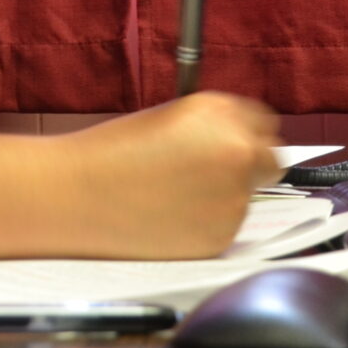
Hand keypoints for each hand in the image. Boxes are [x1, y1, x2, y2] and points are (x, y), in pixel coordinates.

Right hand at [65, 90, 279, 258]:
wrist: (76, 195)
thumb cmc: (109, 154)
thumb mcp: (169, 120)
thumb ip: (213, 128)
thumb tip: (241, 143)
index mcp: (221, 114)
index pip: (264, 123)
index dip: (245, 134)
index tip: (231, 145)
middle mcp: (237, 152)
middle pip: (271, 160)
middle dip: (249, 167)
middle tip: (210, 175)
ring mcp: (234, 196)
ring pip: (248, 197)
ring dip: (222, 196)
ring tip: (170, 195)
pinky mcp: (222, 234)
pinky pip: (226, 226)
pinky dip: (206, 223)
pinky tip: (168, 216)